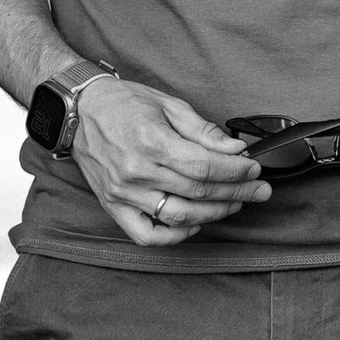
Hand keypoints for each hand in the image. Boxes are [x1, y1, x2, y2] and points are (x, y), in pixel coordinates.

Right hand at [70, 78, 271, 245]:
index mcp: (152, 141)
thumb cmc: (124, 103)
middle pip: (198, 192)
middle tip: (259, 189)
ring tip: (234, 203)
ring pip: (179, 216)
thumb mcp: (168, 104)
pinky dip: (175, 235)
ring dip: (214, 214)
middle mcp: (137, 171)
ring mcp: (124, 193)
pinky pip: (147, 235)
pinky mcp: (114, 206)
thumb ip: (203, 130)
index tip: (254, 169)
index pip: (205, 166)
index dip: (236, 171)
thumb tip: (235, 149)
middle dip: (237, 192)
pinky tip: (194, 223)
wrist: (80, 110)